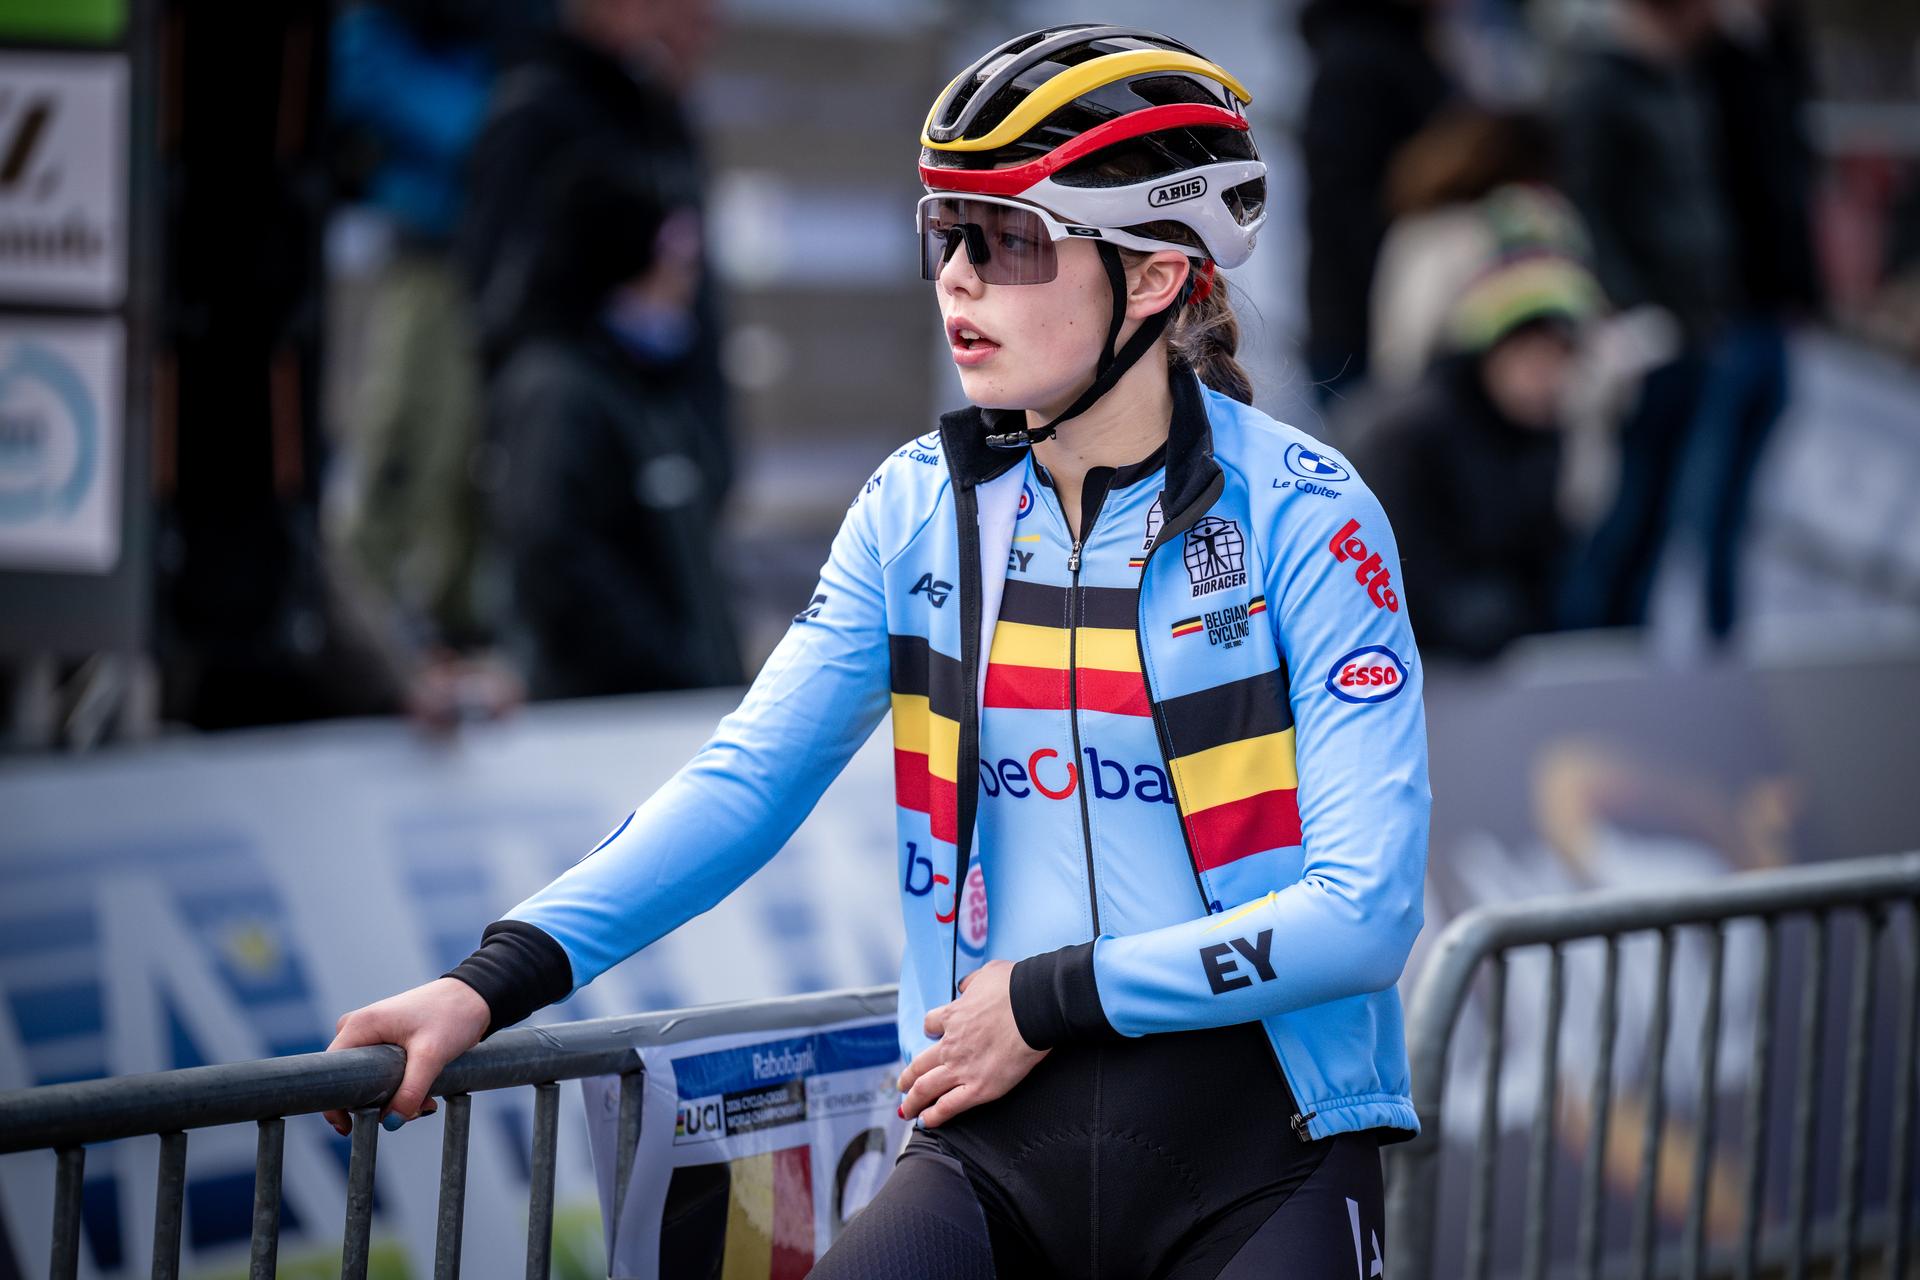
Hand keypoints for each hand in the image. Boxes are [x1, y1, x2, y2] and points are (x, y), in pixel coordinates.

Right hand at [321, 978, 491, 1134]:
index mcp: (359, 1026)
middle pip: (352, 1079)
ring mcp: (372, 1034)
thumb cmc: (452, 1016)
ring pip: (370, 1080)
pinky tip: (425, 1092)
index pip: (330, 1073)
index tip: (350, 1128)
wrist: (476, 996)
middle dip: (379, 1102)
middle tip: (413, 1110)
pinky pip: (383, 1073)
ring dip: (395, 1097)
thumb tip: (390, 1123)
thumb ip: (411, 1090)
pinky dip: (402, 1086)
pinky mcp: (386, 1040)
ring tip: (426, 1101)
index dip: (337, 1104)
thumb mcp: (432, 1055)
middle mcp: (358, 1028)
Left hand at [897, 960, 1047, 1128]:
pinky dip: (934, 1116)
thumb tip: (966, 986)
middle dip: (907, 1077)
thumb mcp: (986, 974)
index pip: (930, 1025)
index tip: (931, 1035)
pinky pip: (948, 1106)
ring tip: (907, 1110)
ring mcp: (961, 1068)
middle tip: (902, 1085)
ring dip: (913, 1101)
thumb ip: (972, 983)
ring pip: (926, 1088)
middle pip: (919, 1064)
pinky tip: (927, 1121)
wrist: (1034, 1006)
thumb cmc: (1015, 987)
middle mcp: (950, 1044)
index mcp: (952, 1015)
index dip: (930, 1031)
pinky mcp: (978, 1088)